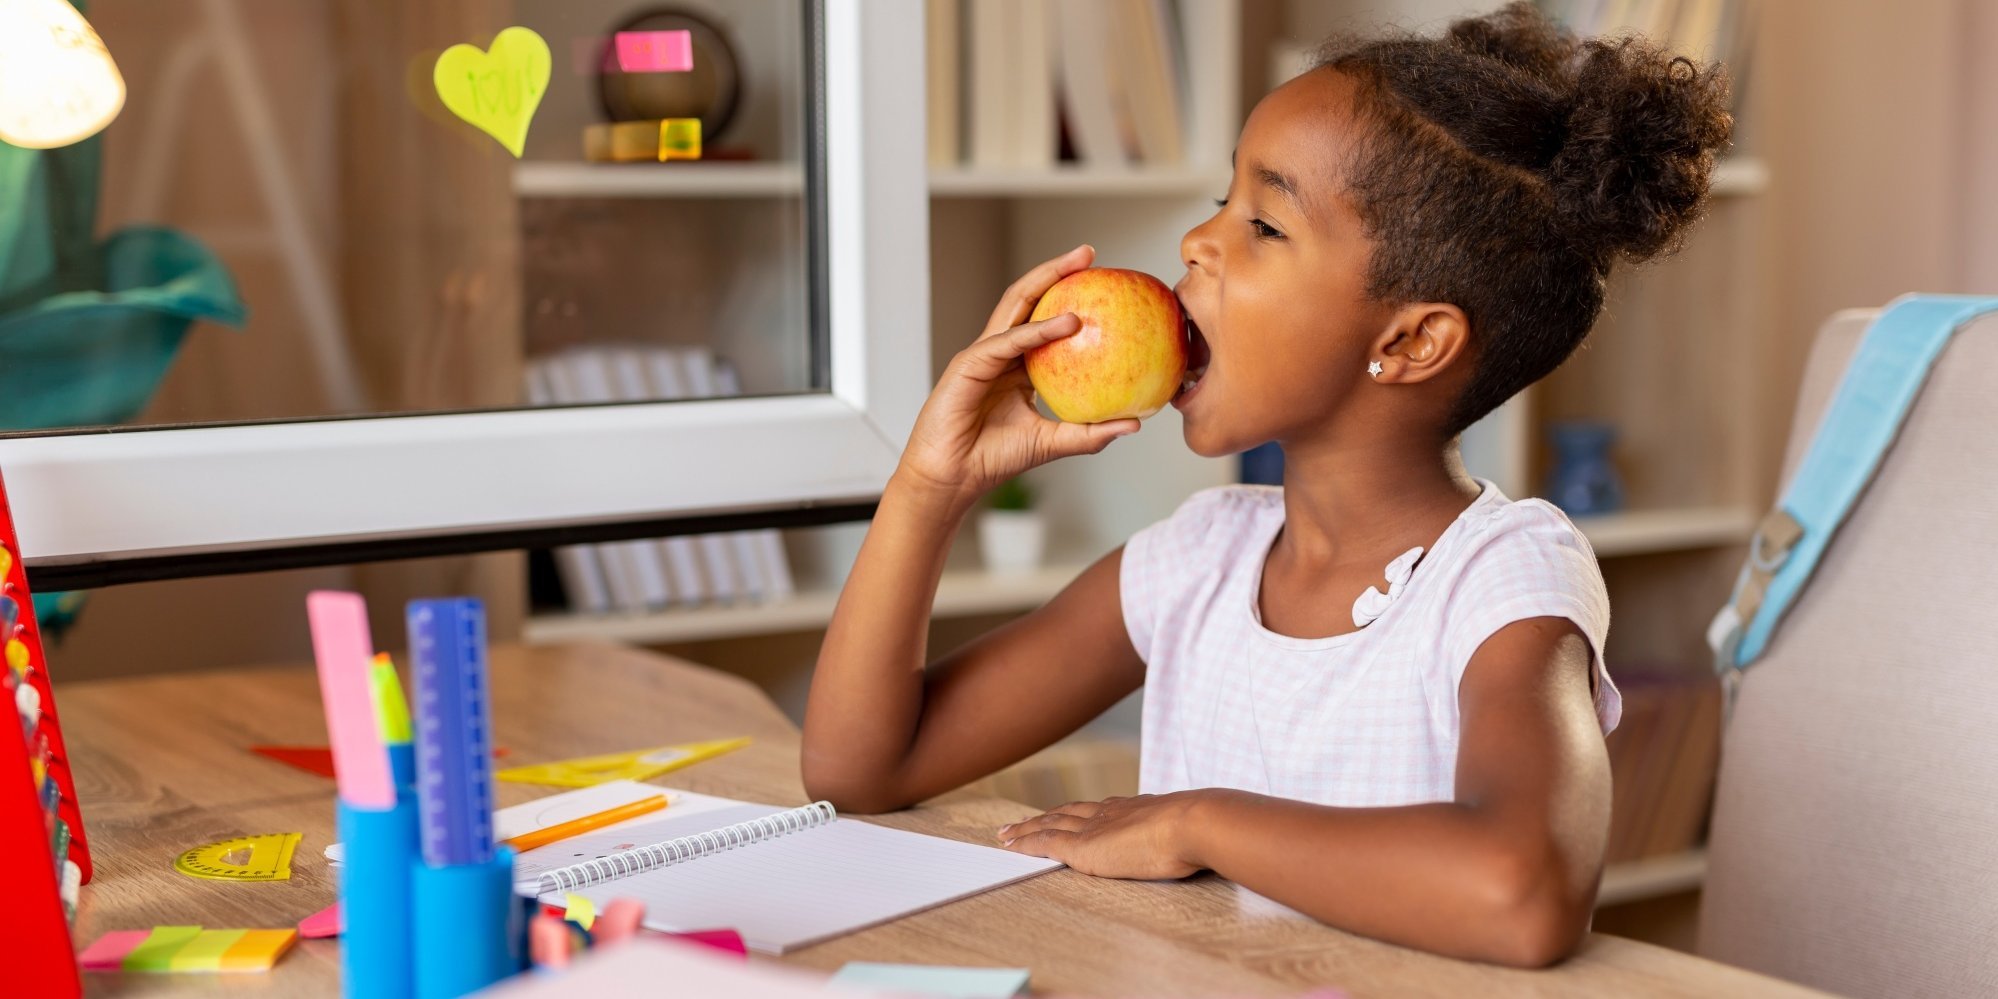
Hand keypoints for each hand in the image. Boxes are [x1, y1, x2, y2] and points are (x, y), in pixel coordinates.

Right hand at [897, 245, 1140, 507]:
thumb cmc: (994, 459)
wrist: (953, 478)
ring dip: (1046, 280)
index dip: (1069, 296)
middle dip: (1057, 271)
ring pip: (1015, 306)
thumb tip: (1135, 423)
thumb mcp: (1053, 442)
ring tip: (1078, 265)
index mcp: (1017, 364)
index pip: (1044, 318)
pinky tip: (1066, 322)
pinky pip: (1008, 341)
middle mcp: (1000, 350)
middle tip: (1090, 254)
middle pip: (1029, 299)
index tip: (1104, 283)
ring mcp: (983, 353)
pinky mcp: (969, 364)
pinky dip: (1037, 330)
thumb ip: (1090, 432)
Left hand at [997, 794, 1202, 879]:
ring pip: (1049, 824)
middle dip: (1044, 817)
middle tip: (1022, 822)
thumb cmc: (1200, 831)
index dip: (1078, 812)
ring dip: (1026, 828)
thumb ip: (1183, 834)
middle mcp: (1109, 812)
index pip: (1098, 809)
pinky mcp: (1082, 846)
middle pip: (1067, 812)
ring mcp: (1094, 828)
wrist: (1192, 824)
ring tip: (1007, 833)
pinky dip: (1025, 842)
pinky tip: (1009, 845)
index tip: (1065, 813)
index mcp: (1134, 809)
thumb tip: (1197, 840)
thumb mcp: (1189, 829)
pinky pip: (1044, 842)